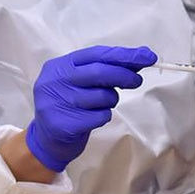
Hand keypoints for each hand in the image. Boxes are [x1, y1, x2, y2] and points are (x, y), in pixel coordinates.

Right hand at [24, 46, 156, 171]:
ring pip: (102, 96)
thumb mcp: (80, 82)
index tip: (147, 56)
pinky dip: (104, 116)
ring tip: (102, 104)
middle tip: (136, 81)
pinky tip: (93, 118)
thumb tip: (139, 58)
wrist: (47, 140)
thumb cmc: (69, 105)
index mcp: (59, 66)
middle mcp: (55, 81)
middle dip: (124, 75)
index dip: (123, 54)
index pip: (96, 54)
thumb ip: (103, 69)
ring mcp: (58, 103)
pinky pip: (100, 116)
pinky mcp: (65, 124)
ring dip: (111, 100)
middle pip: (99, 72)